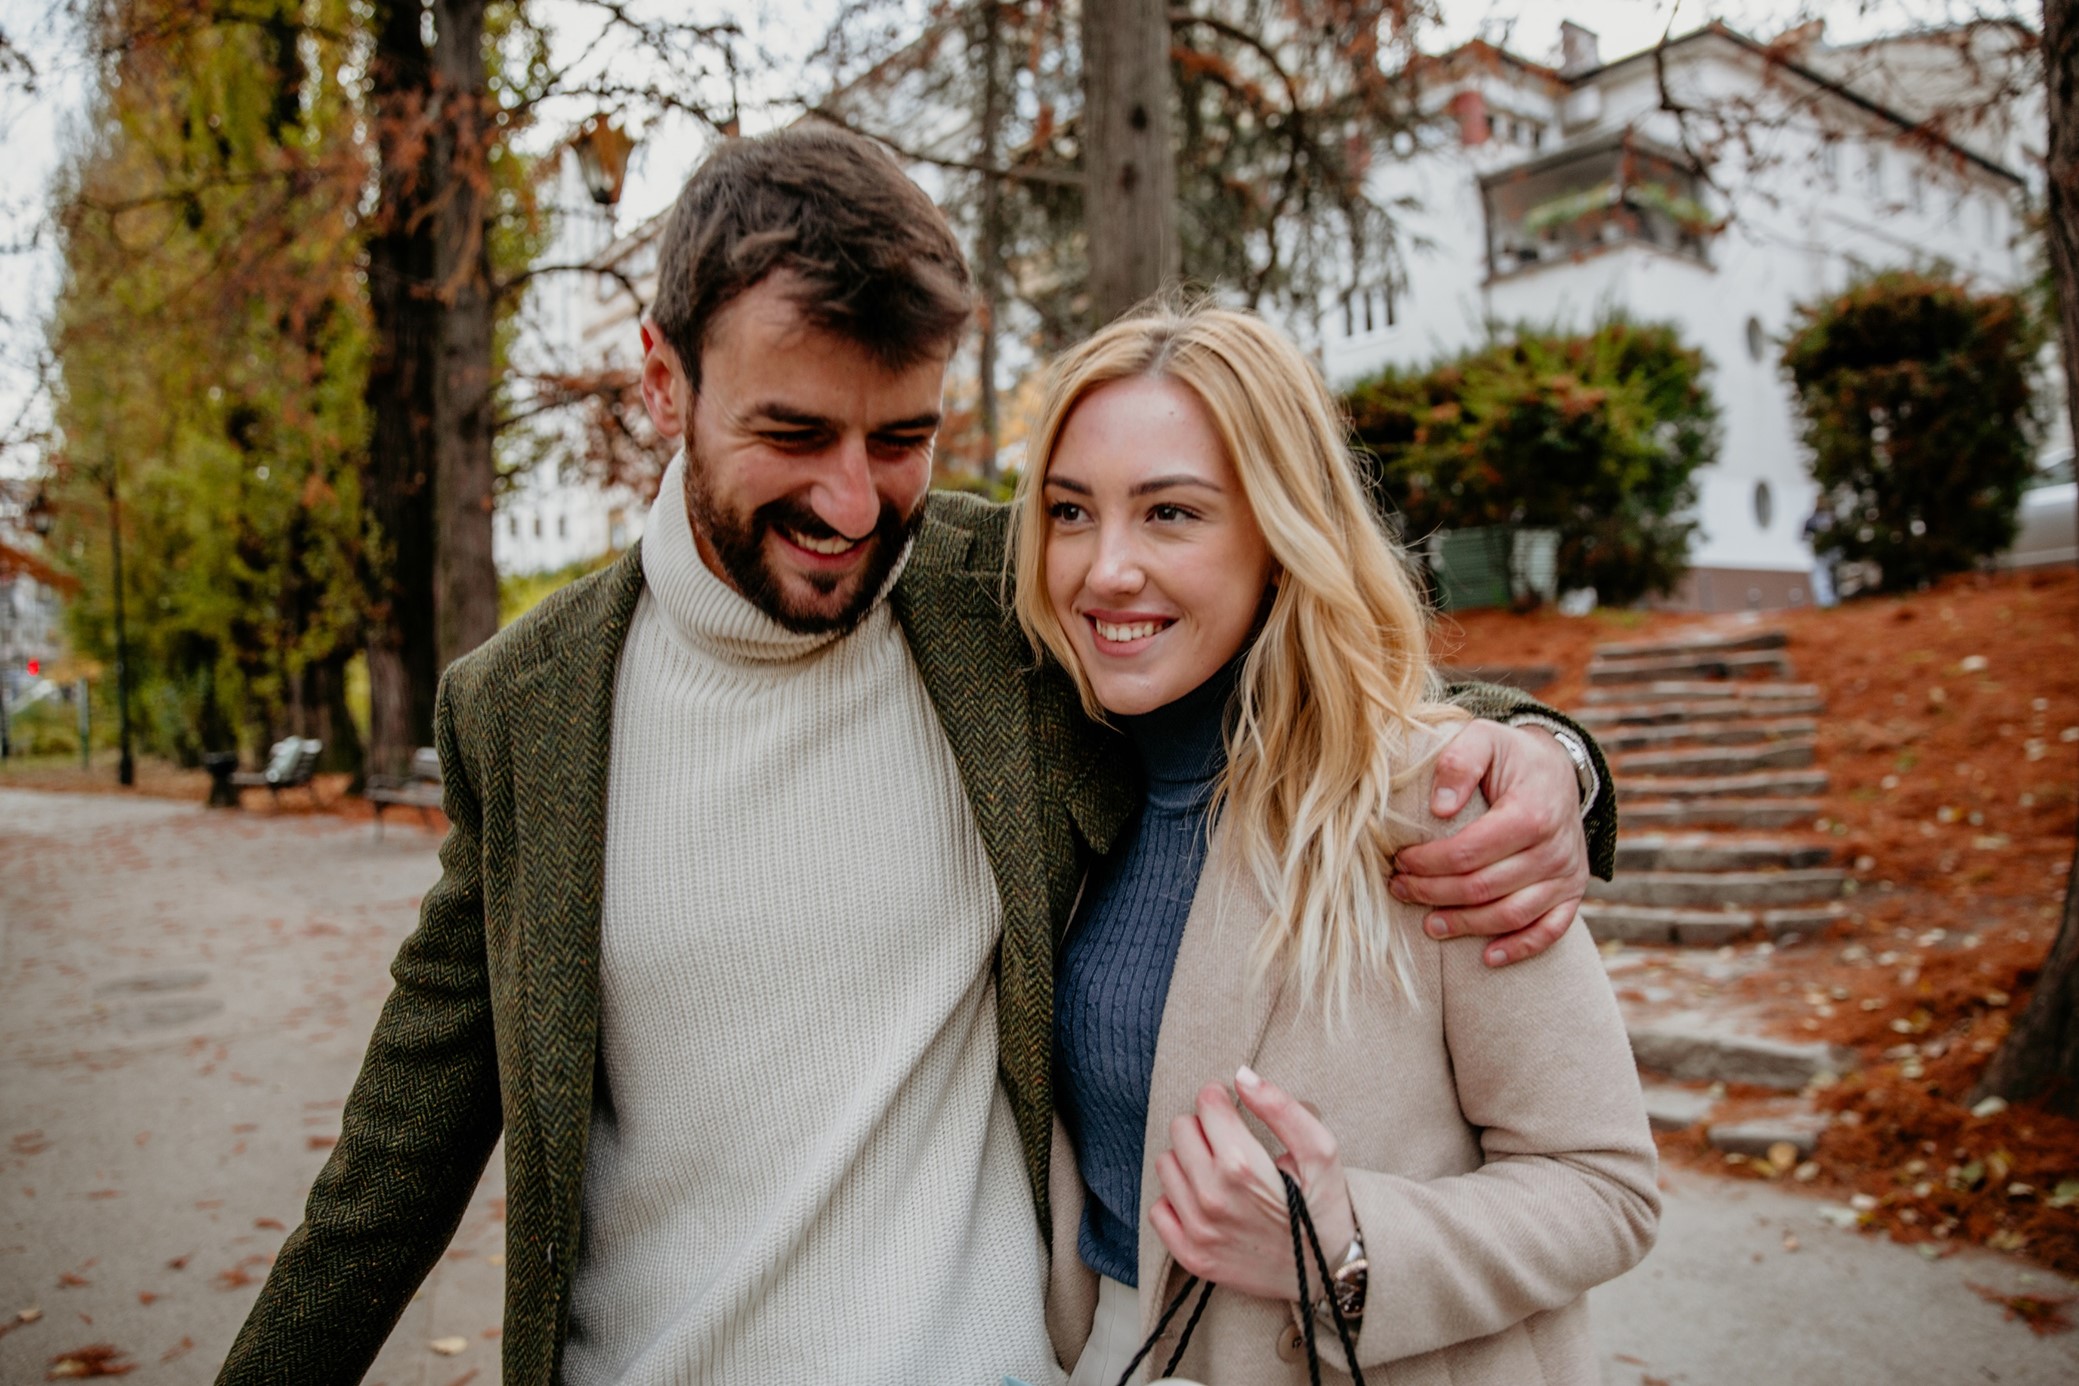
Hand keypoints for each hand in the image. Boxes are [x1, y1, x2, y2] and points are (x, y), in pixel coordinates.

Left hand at [1148, 1067, 1356, 1301]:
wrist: (1330, 1274)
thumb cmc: (1326, 1209)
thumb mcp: (1321, 1152)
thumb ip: (1281, 1108)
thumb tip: (1242, 1077)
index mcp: (1241, 1167)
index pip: (1206, 1106)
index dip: (1218, 1099)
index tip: (1229, 1107)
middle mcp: (1212, 1198)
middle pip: (1180, 1130)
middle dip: (1203, 1127)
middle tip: (1228, 1141)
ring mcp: (1198, 1231)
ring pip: (1166, 1165)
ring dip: (1188, 1161)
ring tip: (1217, 1170)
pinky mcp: (1192, 1257)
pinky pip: (1158, 1211)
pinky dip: (1176, 1200)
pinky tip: (1203, 1200)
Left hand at [1390, 719, 1588, 967]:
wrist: (1557, 768)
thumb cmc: (1509, 756)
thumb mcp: (1483, 739)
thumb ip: (1459, 762)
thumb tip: (1440, 808)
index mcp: (1530, 814)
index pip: (1468, 852)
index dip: (1428, 863)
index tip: (1399, 861)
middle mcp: (1553, 849)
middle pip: (1484, 887)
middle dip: (1434, 893)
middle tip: (1400, 889)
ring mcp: (1565, 875)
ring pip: (1511, 915)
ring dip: (1466, 925)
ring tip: (1428, 925)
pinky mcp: (1572, 892)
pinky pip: (1550, 931)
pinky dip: (1521, 948)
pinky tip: (1487, 958)